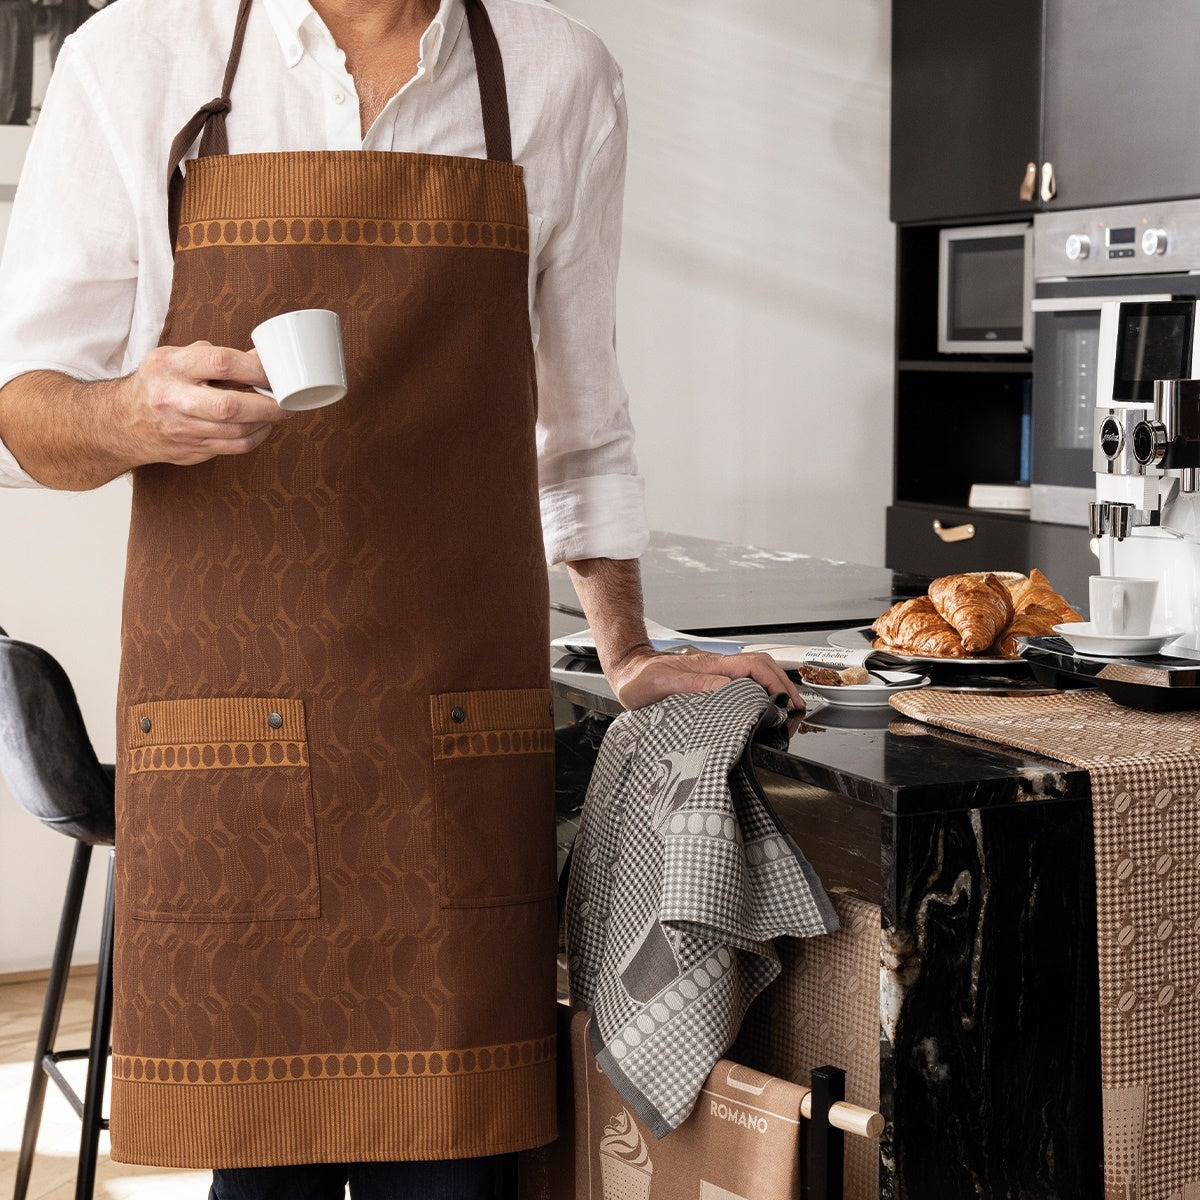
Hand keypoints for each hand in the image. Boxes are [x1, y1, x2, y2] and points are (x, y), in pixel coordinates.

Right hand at [119, 341, 284, 467]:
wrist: (122, 422)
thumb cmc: (159, 383)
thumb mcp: (178, 358)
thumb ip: (216, 356)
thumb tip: (263, 356)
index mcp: (169, 365)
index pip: (220, 362)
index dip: (255, 368)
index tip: (274, 372)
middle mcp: (173, 398)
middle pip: (230, 405)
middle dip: (267, 405)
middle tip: (287, 400)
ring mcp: (181, 428)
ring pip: (236, 430)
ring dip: (265, 422)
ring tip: (278, 412)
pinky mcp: (191, 450)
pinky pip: (234, 447)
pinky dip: (255, 437)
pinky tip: (262, 426)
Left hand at [608, 646, 804, 712]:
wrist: (626, 672)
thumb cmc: (639, 679)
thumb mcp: (663, 684)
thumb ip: (694, 684)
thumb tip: (727, 688)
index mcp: (710, 666)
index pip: (754, 667)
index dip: (776, 681)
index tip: (789, 700)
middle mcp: (716, 667)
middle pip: (762, 666)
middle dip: (784, 683)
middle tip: (797, 707)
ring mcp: (714, 673)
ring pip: (754, 673)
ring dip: (775, 686)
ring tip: (786, 707)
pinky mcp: (709, 681)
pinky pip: (741, 681)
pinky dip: (759, 690)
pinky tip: (760, 705)